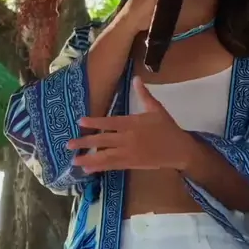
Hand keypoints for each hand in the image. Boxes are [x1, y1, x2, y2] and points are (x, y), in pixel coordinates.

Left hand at [67, 77, 194, 171]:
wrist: (179, 149)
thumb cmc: (168, 128)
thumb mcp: (157, 109)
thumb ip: (144, 94)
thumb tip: (136, 78)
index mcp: (133, 123)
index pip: (110, 122)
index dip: (95, 122)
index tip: (80, 121)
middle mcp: (128, 139)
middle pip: (103, 141)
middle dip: (85, 143)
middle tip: (68, 145)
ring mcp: (129, 153)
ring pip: (105, 156)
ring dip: (88, 159)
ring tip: (74, 161)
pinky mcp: (132, 164)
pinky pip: (113, 166)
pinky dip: (100, 167)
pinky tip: (88, 169)